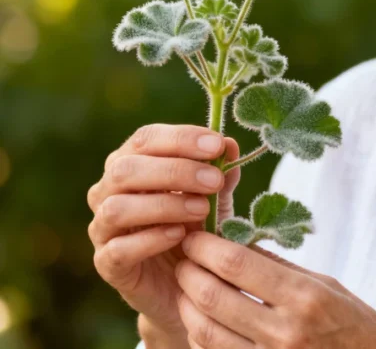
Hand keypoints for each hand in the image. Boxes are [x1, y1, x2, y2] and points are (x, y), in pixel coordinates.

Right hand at [87, 124, 241, 337]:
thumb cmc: (197, 227)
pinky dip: (150, 240)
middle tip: (214, 181)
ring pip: (117, 208)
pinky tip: (179, 235)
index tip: (216, 146)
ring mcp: (103, 228)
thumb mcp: (214, 197)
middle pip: (126, 169)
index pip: (145, 139)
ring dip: (164, 205)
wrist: (190, 281)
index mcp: (131, 164)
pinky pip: (118, 249)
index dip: (180, 138)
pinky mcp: (107, 264)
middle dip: (175, 171)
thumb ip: (221, 172)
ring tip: (202, 210)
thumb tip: (229, 144)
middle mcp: (107, 192)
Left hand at [175, 231, 375, 347]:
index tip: (194, 235)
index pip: (236, 264)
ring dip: (186, 304)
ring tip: (186, 285)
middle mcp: (284, 331)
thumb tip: (236, 245)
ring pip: (205, 330)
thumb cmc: (356, 323)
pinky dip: (200, 333)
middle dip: (188, 271)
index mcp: (304, 297)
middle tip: (183, 256)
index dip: (206, 246)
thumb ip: (280, 268)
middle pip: (212, 296)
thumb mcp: (326, 285)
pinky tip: (201, 316)